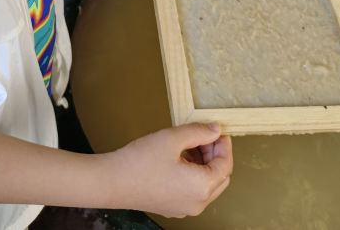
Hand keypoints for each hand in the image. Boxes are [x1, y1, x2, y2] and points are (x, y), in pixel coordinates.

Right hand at [108, 124, 232, 216]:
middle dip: (215, 154)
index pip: (225, 165)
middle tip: (203, 135)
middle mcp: (198, 203)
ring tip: (188, 144)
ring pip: (206, 185)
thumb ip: (198, 132)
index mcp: (202, 187)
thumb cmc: (141, 160)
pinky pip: (193, 191)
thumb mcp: (173, 138)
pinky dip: (193, 174)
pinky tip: (179, 158)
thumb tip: (216, 130)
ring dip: (204, 164)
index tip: (217, 130)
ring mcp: (185, 208)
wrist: (114, 181)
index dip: (223, 144)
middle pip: (219, 177)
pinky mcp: (174, 207)